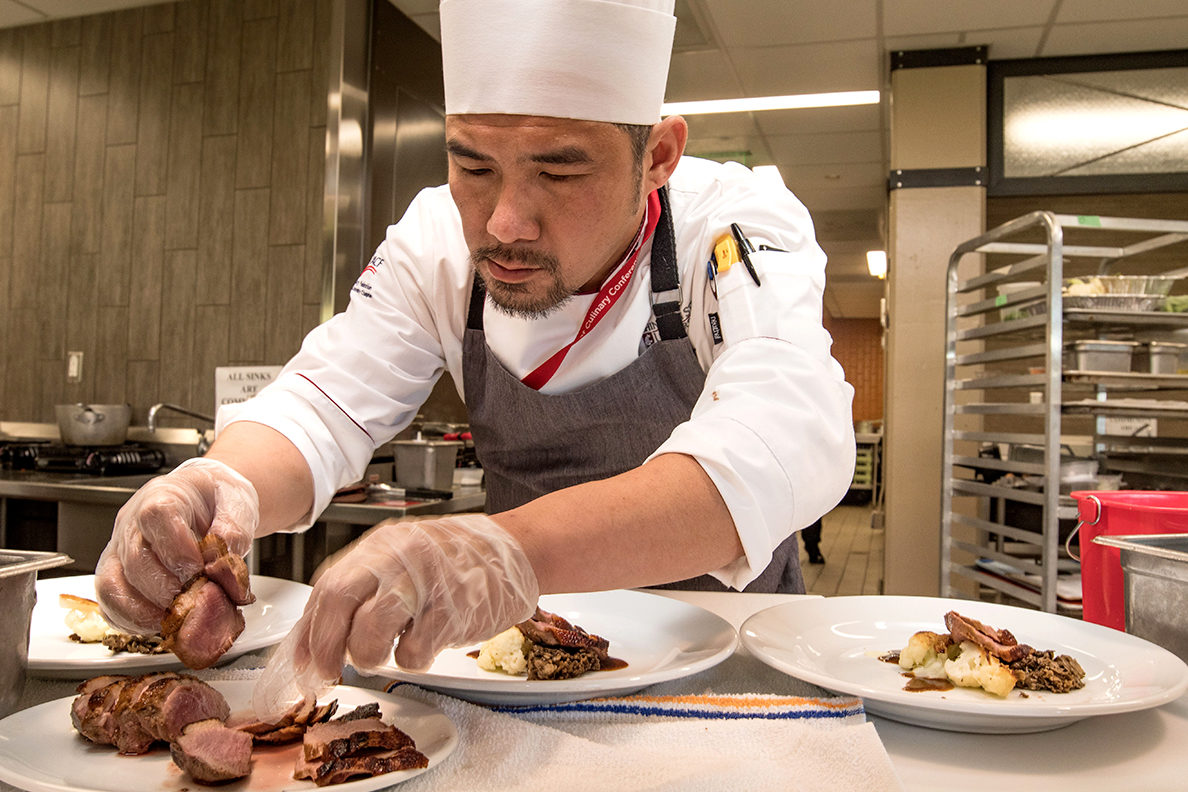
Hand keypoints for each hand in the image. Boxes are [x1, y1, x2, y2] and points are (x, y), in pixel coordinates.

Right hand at [94, 458, 259, 634]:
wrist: (209, 502)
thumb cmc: (218, 500)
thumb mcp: (238, 503)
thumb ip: (234, 530)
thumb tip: (221, 562)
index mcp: (162, 496)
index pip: (155, 517)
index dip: (177, 549)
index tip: (202, 570)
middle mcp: (131, 524)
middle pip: (135, 559)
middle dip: (168, 589)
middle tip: (198, 601)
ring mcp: (118, 551)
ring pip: (113, 585)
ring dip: (148, 611)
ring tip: (182, 618)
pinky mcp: (116, 577)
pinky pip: (110, 604)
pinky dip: (134, 621)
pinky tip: (163, 624)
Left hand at [253, 514, 538, 717]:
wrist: (514, 550)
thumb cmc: (455, 560)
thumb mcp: (402, 559)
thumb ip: (362, 590)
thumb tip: (315, 640)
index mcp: (381, 546)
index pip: (329, 587)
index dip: (310, 632)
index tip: (306, 664)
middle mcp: (399, 558)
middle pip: (340, 602)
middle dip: (326, 649)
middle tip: (330, 673)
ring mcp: (426, 583)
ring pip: (370, 632)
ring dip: (370, 656)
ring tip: (387, 651)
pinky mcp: (453, 612)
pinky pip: (414, 652)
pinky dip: (413, 659)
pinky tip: (427, 642)